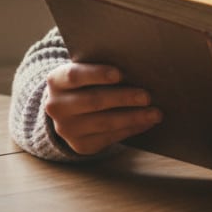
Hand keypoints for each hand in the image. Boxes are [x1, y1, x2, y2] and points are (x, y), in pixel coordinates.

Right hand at [43, 62, 161, 154]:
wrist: (68, 110)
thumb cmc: (87, 82)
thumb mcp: (85, 70)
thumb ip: (102, 66)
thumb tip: (138, 66)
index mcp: (56, 81)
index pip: (75, 75)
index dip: (97, 74)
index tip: (120, 74)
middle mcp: (56, 106)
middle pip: (94, 101)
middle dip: (123, 98)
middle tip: (148, 96)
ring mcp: (66, 129)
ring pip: (104, 123)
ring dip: (133, 117)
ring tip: (155, 113)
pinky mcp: (80, 145)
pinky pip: (109, 138)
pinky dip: (130, 129)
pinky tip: (146, 123)